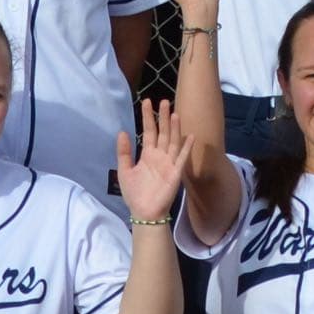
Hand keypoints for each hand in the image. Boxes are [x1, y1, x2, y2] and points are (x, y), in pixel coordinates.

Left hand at [116, 98, 188, 220]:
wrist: (144, 212)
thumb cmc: (134, 193)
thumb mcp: (124, 170)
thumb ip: (124, 152)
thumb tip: (122, 132)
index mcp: (148, 155)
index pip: (149, 131)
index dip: (148, 117)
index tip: (146, 101)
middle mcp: (159, 156)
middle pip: (162, 132)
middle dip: (163, 117)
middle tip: (164, 101)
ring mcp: (169, 163)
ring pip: (172, 141)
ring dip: (174, 127)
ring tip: (174, 112)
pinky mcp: (176, 172)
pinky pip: (182, 158)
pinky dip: (186, 147)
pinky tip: (190, 135)